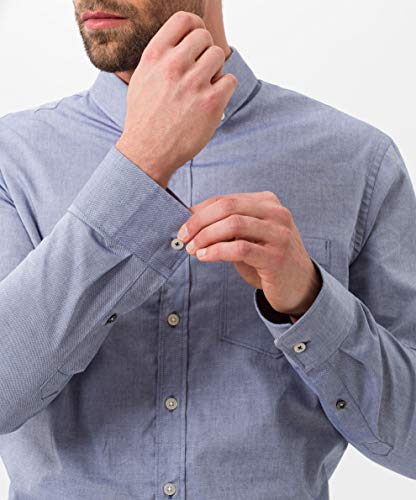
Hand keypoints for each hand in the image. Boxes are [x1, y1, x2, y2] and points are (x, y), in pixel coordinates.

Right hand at [115, 11, 237, 187]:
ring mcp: (193, 84)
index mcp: (155, 56)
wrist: (148, 152)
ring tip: (204, 88)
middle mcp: (174, 66)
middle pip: (204, 37)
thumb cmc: (145, 117)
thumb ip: (160, 57)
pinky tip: (212, 101)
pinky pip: (230, 80)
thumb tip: (182, 39)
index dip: (195, 27)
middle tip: (200, 71)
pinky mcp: (211, 103)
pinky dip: (224, 89)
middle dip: (205, 51)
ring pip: (218, 56)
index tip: (197, 41)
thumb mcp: (142, 79)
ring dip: (215, 70)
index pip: (184, 20)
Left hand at [176, 191, 322, 320]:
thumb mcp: (248, 236)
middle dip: (199, 221)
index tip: (183, 225)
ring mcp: (279, 234)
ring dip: (206, 236)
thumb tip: (190, 221)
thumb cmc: (267, 259)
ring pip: (233, 224)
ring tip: (192, 248)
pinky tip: (204, 257)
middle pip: (228, 206)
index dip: (200, 210)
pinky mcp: (276, 257)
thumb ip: (227, 225)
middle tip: (183, 236)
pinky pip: (239, 248)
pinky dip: (216, 251)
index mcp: (268, 202)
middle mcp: (276, 213)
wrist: (298, 286)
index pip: (226, 199)